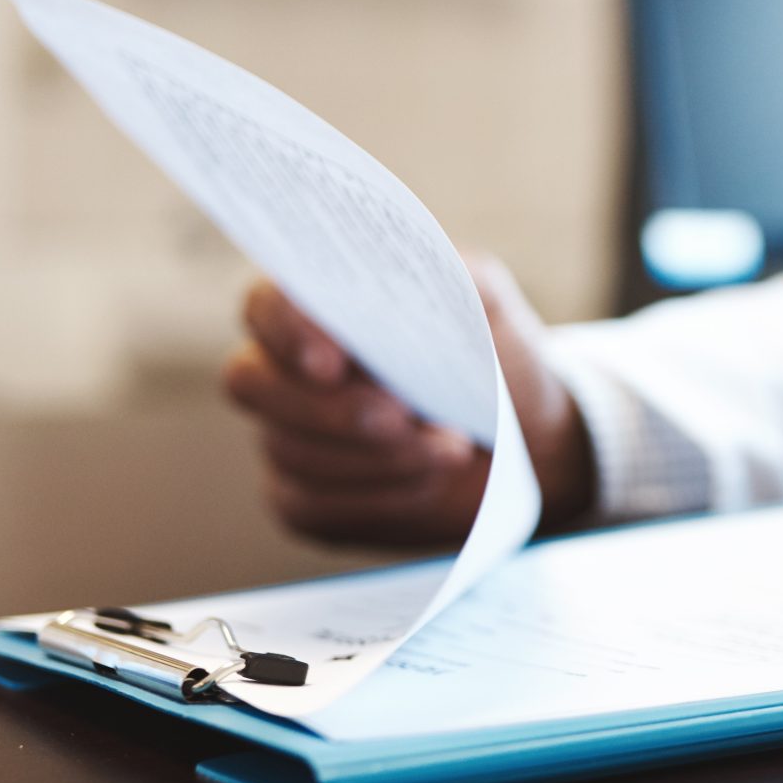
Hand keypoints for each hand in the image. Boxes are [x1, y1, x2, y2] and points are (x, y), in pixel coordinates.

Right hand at [221, 254, 596, 545]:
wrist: (527, 437)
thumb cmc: (494, 358)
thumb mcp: (489, 305)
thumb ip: (452, 278)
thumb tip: (411, 282)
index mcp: (316, 307)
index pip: (264, 305)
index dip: (287, 331)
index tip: (333, 362)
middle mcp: (283, 369)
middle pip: (254, 384)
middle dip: (331, 407)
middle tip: (401, 417)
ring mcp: (285, 435)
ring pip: (290, 449)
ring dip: (375, 455)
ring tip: (451, 449)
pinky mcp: (302, 499)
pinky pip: (309, 504)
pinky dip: (375, 497)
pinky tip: (428, 484)